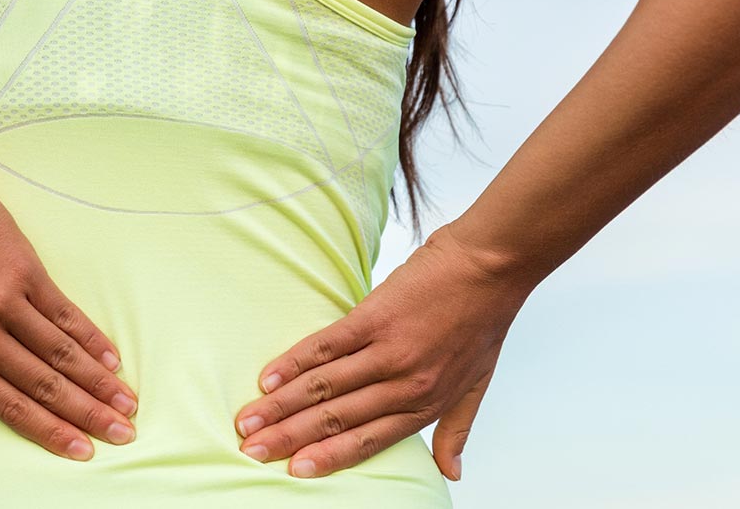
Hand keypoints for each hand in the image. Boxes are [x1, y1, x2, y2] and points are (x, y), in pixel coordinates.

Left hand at [0, 163, 138, 460]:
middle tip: (121, 435)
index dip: (49, 431)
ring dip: (99, 382)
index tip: (79, 450)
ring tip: (126, 405)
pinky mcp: (24, 272)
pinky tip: (111, 359)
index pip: (8, 404)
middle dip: (87, 415)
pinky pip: (65, 314)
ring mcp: (5, 302)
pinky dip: (91, 339)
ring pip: (61, 354)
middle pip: (44, 385)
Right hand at [231, 225, 533, 480]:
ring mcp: (389, 351)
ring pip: (324, 387)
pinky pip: (326, 347)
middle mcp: (406, 384)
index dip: (327, 457)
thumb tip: (451, 474)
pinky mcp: (375, 317)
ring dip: (280, 406)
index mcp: (427, 403)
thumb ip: (457, 430)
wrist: (491, 267)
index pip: (368, 441)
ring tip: (248, 421)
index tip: (293, 469)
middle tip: (251, 451)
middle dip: (289, 438)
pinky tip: (268, 377)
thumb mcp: (477, 384)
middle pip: (337, 418)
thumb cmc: (484, 322)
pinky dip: (294, 363)